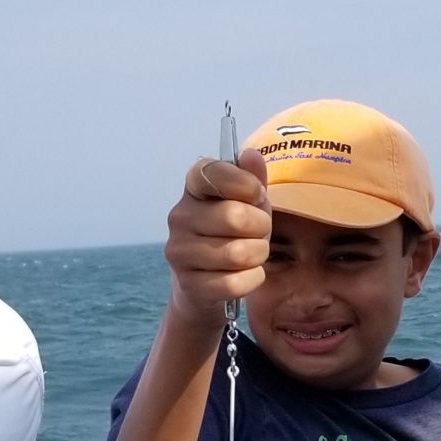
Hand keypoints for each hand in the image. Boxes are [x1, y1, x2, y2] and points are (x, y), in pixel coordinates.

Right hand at [165, 150, 271, 326]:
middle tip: (259, 232)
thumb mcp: (248, 202)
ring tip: (253, 254)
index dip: (245, 184)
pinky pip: (235, 283)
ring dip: (258, 255)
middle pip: (235, 217)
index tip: (255, 195)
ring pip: (237, 253)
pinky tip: (247, 275)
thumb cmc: (232, 233)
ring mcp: (179, 252)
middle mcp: (179, 216)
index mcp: (193, 188)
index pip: (213, 172)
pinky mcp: (189, 285)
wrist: (206, 283)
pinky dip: (252, 280)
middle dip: (261, 227)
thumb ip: (252, 179)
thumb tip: (252, 155)